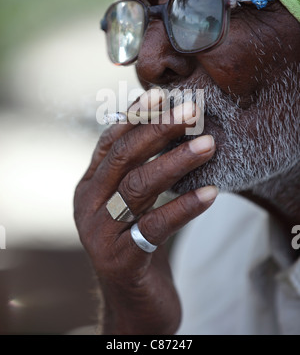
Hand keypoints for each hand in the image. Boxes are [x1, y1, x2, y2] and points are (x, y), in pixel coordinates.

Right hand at [74, 94, 216, 334]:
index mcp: (89, 186)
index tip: (162, 95)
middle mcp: (87, 205)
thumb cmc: (137, 243)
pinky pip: (156, 226)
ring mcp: (100, 233)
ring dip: (176, 162)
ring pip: (139, 187)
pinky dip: (185, 206)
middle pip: (124, 157)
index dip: (135, 117)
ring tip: (209, 145)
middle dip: (158, 130)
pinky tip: (211, 192)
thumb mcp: (133, 203)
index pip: (110, 142)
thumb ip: (140, 170)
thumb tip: (169, 125)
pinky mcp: (121, 260)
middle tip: (192, 112)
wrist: (132, 302)